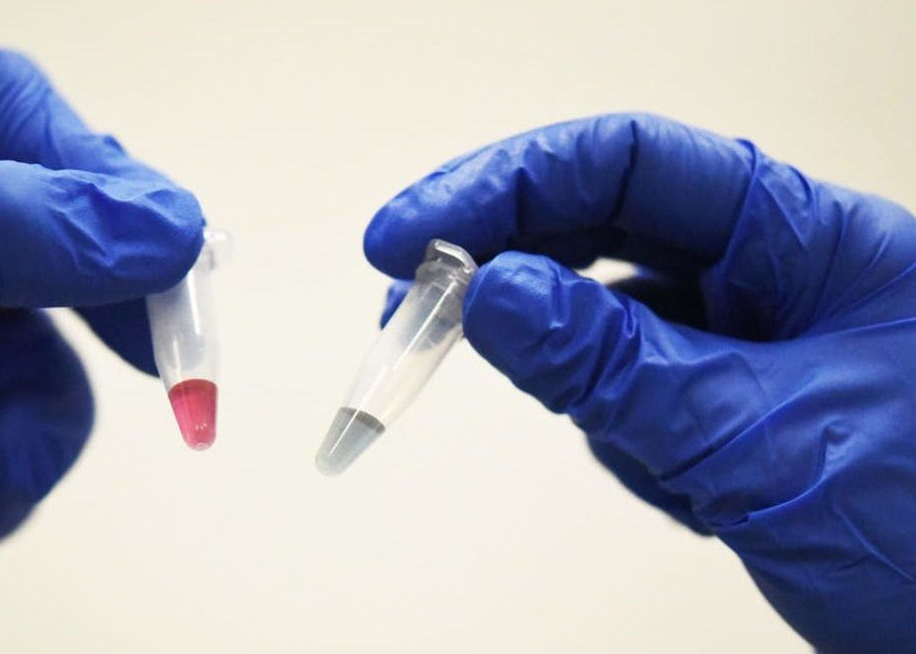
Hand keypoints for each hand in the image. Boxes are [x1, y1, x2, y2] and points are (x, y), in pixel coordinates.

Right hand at [365, 114, 915, 652]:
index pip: (626, 166)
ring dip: (558, 359)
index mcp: (806, 239)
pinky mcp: (724, 412)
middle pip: (598, 226)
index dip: (506, 185)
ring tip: (601, 425)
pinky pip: (625, 395)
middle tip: (413, 299)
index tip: (413, 231)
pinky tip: (665, 475)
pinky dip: (610, 431)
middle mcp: (771, 278)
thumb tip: (494, 294)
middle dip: (501, 258)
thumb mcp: (766, 441)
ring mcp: (744, 347)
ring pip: (602, 319)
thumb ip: (617, 368)